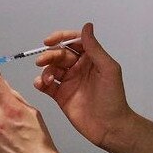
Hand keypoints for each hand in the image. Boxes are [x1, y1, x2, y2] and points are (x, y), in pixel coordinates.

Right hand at [34, 23, 133, 148]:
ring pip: (51, 69)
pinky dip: (40, 83)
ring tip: (46, 79)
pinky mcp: (60, 95)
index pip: (73, 42)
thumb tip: (87, 26)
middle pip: (59, 55)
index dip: (61, 38)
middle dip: (49, 55)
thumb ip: (94, 48)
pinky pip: (46, 85)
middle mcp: (78, 68)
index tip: (50, 40)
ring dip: (45, 71)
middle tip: (41, 61)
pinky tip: (40, 84)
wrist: (110, 127)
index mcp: (90, 59)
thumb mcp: (108, 69)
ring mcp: (68, 81)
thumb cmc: (113, 98)